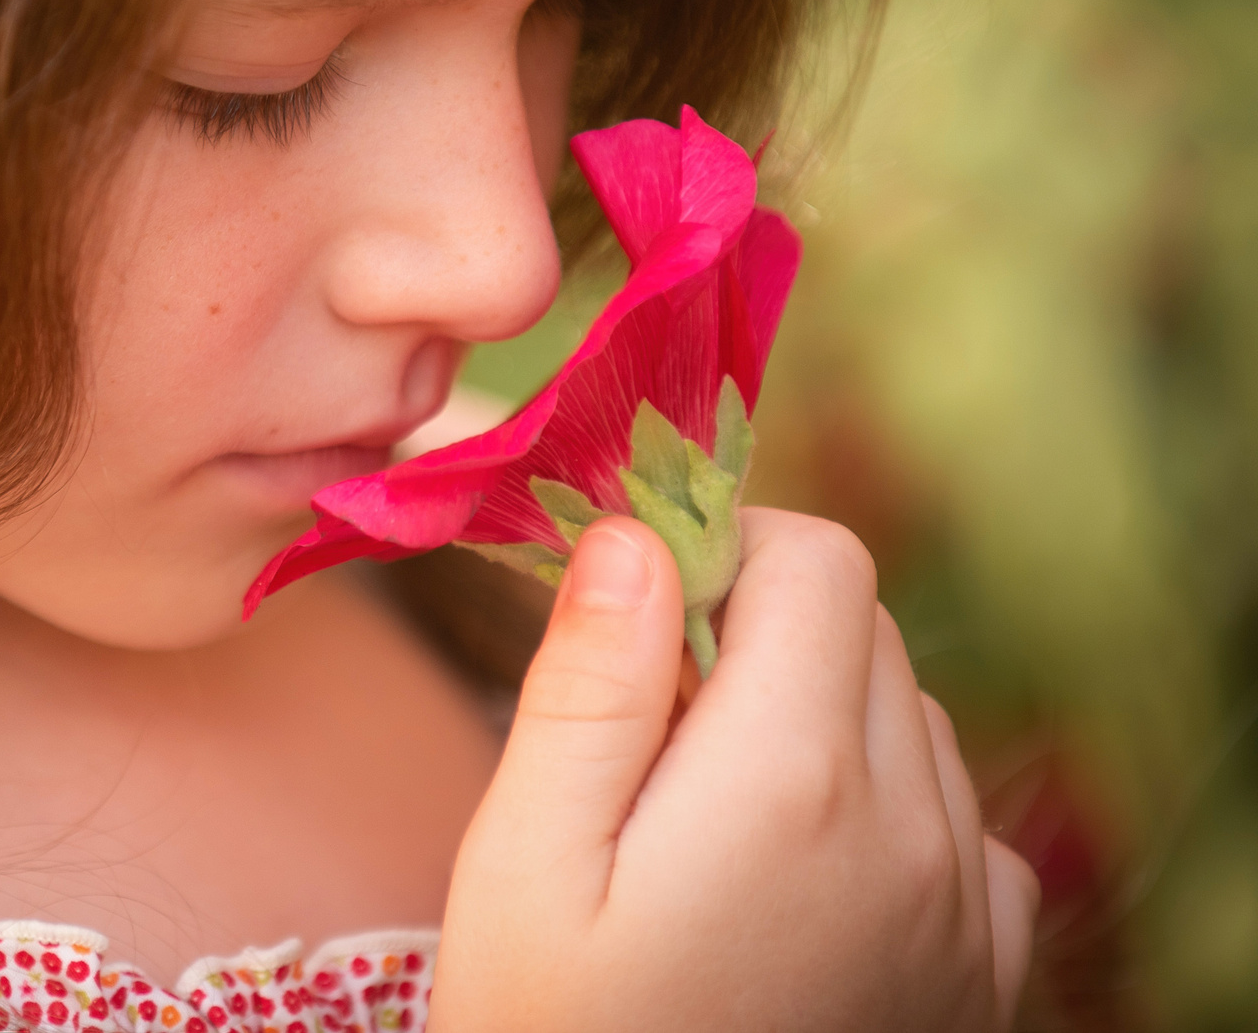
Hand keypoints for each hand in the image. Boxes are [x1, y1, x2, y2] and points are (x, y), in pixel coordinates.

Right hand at [432, 509, 1038, 1031]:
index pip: (819, 560)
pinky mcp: (981, 973)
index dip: (722, 547)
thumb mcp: (525, 864)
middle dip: (759, 632)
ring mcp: (964, 909)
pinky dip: (889, 808)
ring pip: (913, 717)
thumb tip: (635, 533)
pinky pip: (962, 822)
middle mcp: (911, 829)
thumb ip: (589, 687)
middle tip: (647, 725)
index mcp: (789, 779)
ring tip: (706, 815)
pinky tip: (798, 875)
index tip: (637, 612)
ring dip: (821, 716)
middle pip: (866, 629)